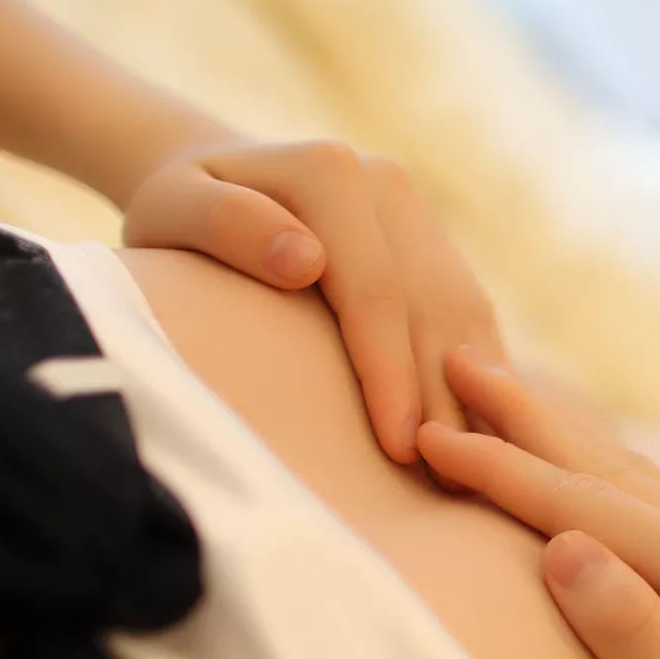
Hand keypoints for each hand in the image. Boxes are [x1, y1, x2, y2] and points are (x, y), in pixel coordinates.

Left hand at [123, 140, 504, 463]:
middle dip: (445, 400)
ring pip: (465, 316)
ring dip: (478, 395)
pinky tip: (484, 432)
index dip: (392, 375)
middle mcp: (389, 187)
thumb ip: (226, 224)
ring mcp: (420, 216)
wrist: (215, 180)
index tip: (401, 449)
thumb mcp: (175, 210)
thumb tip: (305, 261)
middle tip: (452, 486)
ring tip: (478, 471)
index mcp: (332, 172)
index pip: (376, 292)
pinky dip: (483, 376)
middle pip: (432, 309)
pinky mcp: (436, 247)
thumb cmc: (180, 215)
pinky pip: (471, 316)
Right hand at [417, 351, 659, 658]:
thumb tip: (563, 545)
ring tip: (513, 391)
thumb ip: (633, 639)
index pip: (583, 507)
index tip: (424, 437)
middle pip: (608, 468)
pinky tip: (597, 467)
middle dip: (528, 418)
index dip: (498, 471)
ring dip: (567, 434)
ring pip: (637, 478)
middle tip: (459, 356)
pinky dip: (609, 472)